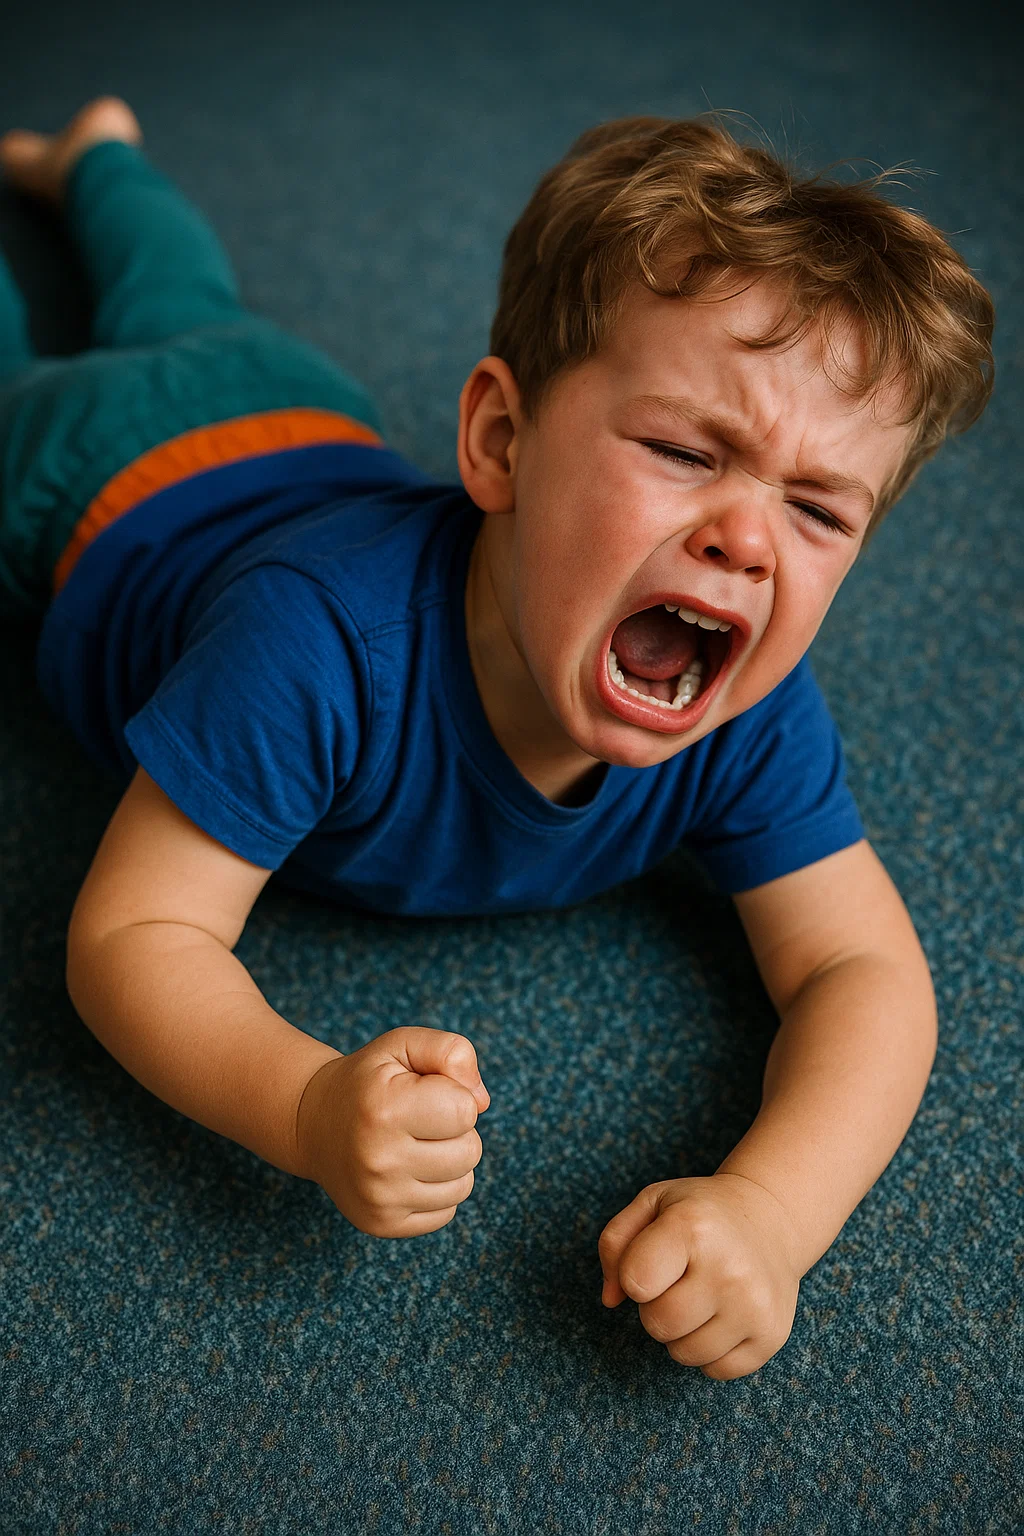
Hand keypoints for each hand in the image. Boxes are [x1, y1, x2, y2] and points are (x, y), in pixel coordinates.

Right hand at [294, 1026, 489, 1236]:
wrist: (314, 1124)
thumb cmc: (368, 1080)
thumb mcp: (402, 1045)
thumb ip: (451, 1052)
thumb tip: (481, 1103)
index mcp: (384, 1109)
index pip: (466, 1111)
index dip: (454, 1095)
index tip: (425, 1092)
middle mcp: (379, 1159)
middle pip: (470, 1151)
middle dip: (455, 1131)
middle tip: (420, 1121)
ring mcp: (379, 1198)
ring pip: (463, 1185)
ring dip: (450, 1162)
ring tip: (415, 1144)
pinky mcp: (383, 1225)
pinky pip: (447, 1213)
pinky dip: (437, 1191)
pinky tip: (408, 1171)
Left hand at [597, 1172, 801, 1379]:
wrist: (770, 1216)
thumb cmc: (701, 1212)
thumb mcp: (652, 1203)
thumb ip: (615, 1244)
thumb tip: (611, 1300)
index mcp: (693, 1228)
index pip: (635, 1282)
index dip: (634, 1275)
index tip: (653, 1259)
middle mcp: (729, 1269)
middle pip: (658, 1324)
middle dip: (656, 1307)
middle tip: (678, 1281)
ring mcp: (754, 1306)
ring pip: (685, 1354)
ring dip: (682, 1333)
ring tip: (701, 1296)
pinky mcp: (772, 1336)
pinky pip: (716, 1370)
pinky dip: (710, 1351)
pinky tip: (723, 1315)